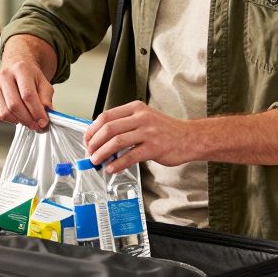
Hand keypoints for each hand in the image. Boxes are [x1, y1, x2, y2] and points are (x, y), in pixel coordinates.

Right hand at [0, 59, 52, 129]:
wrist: (17, 69)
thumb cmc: (31, 77)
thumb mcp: (44, 83)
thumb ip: (46, 98)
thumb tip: (46, 111)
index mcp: (21, 69)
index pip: (28, 95)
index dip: (36, 111)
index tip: (43, 122)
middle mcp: (5, 75)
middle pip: (14, 105)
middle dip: (28, 120)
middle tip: (36, 125)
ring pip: (5, 113)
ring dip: (19, 121)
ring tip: (28, 120)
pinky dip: (10, 120)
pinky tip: (17, 116)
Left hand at [84, 100, 203, 174]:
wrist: (190, 138)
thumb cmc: (166, 130)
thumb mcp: (145, 118)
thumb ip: (125, 124)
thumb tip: (101, 138)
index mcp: (136, 108)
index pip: (106, 116)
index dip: (92, 130)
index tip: (87, 140)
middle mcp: (141, 118)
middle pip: (108, 128)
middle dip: (94, 142)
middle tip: (89, 152)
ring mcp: (148, 132)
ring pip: (116, 142)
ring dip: (102, 153)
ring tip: (96, 161)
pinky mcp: (154, 148)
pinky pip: (129, 156)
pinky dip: (117, 164)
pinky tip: (111, 168)